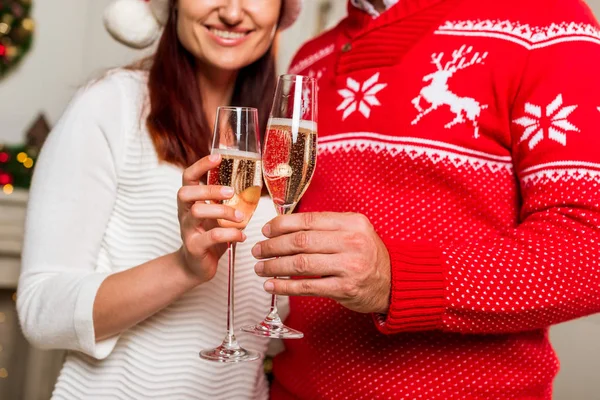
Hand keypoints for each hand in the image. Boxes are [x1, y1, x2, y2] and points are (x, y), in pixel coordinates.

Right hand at [176, 154, 245, 283]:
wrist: (194, 267)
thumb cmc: (208, 237)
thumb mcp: (216, 216)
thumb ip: (227, 203)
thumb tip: (253, 188)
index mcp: (190, 202)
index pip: (188, 177)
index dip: (200, 165)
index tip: (217, 157)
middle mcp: (184, 213)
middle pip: (186, 193)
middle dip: (209, 189)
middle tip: (230, 191)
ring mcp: (187, 230)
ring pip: (197, 213)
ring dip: (223, 212)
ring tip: (240, 217)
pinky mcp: (194, 247)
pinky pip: (211, 236)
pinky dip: (230, 234)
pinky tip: (241, 236)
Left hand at [252, 212, 390, 313]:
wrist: (394, 282)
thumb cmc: (367, 255)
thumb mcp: (354, 231)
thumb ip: (325, 227)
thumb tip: (284, 226)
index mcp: (351, 223)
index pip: (308, 220)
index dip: (281, 225)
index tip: (266, 230)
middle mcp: (351, 242)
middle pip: (301, 241)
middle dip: (273, 246)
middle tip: (258, 250)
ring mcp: (349, 266)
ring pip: (301, 263)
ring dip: (274, 266)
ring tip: (260, 268)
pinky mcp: (344, 289)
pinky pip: (307, 286)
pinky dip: (285, 286)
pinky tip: (272, 285)